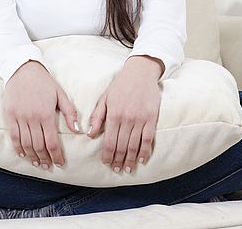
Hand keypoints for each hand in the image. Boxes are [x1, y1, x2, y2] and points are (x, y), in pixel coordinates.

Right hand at [3, 60, 80, 169]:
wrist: (23, 69)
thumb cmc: (44, 81)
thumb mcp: (60, 94)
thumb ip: (70, 112)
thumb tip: (78, 130)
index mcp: (46, 114)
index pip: (52, 142)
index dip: (56, 155)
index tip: (60, 164)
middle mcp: (32, 118)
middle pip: (38, 146)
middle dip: (45, 159)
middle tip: (48, 166)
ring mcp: (20, 117)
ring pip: (26, 144)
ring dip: (32, 156)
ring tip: (37, 163)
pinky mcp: (10, 115)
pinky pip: (13, 136)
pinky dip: (18, 148)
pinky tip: (23, 154)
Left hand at [86, 55, 162, 173]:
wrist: (140, 72)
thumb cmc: (120, 84)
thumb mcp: (105, 98)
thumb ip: (97, 116)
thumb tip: (89, 134)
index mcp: (113, 114)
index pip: (109, 141)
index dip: (107, 155)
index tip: (106, 163)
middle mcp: (126, 118)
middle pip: (121, 146)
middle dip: (118, 160)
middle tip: (117, 170)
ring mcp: (140, 119)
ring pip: (134, 145)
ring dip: (131, 159)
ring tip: (128, 169)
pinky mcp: (152, 118)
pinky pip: (148, 138)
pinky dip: (145, 151)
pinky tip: (142, 159)